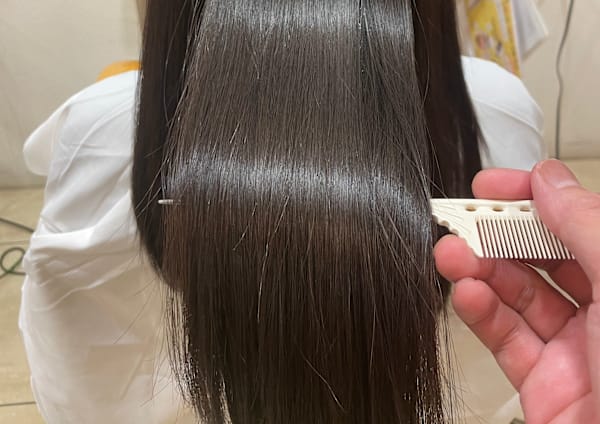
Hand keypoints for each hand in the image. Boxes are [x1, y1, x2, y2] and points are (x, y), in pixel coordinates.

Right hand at [434, 159, 599, 423]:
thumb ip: (584, 228)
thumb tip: (549, 180)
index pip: (579, 223)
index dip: (536, 198)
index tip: (495, 186)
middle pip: (542, 257)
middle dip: (498, 235)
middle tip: (462, 221)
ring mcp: (574, 347)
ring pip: (517, 295)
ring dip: (480, 271)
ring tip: (452, 255)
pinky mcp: (542, 381)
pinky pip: (504, 337)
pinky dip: (479, 312)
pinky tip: (466, 293)